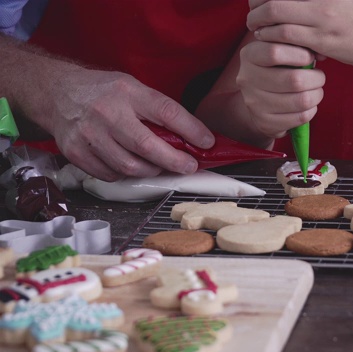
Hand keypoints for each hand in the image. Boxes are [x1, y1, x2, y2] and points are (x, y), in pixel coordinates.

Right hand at [48, 69, 214, 180]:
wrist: (57, 93)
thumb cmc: (103, 91)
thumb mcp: (133, 87)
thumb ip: (158, 109)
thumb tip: (192, 135)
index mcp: (127, 92)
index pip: (167, 113)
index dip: (192, 130)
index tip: (207, 142)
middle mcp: (108, 113)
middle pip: (148, 147)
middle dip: (175, 161)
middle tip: (189, 166)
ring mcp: (90, 135)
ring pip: (130, 167)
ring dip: (152, 171)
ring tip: (160, 165)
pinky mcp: (77, 152)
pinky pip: (111, 174)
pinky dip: (126, 174)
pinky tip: (131, 164)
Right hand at [236, 39, 324, 138]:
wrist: (259, 101)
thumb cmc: (277, 68)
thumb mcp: (280, 51)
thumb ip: (295, 44)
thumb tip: (319, 52)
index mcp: (249, 55)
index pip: (275, 52)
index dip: (300, 54)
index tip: (310, 57)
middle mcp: (247, 79)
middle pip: (294, 80)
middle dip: (316, 78)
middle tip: (319, 77)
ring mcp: (254, 103)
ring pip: (301, 100)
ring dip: (317, 95)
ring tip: (316, 90)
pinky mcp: (265, 122)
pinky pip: (300, 117)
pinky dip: (311, 110)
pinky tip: (309, 105)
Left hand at [247, 0, 352, 67]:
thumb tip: (291, 1)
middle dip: (257, 4)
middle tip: (252, 12)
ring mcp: (322, 16)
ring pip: (276, 14)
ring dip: (260, 21)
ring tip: (256, 26)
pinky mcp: (322, 39)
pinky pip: (287, 35)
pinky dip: (272, 36)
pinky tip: (268, 37)